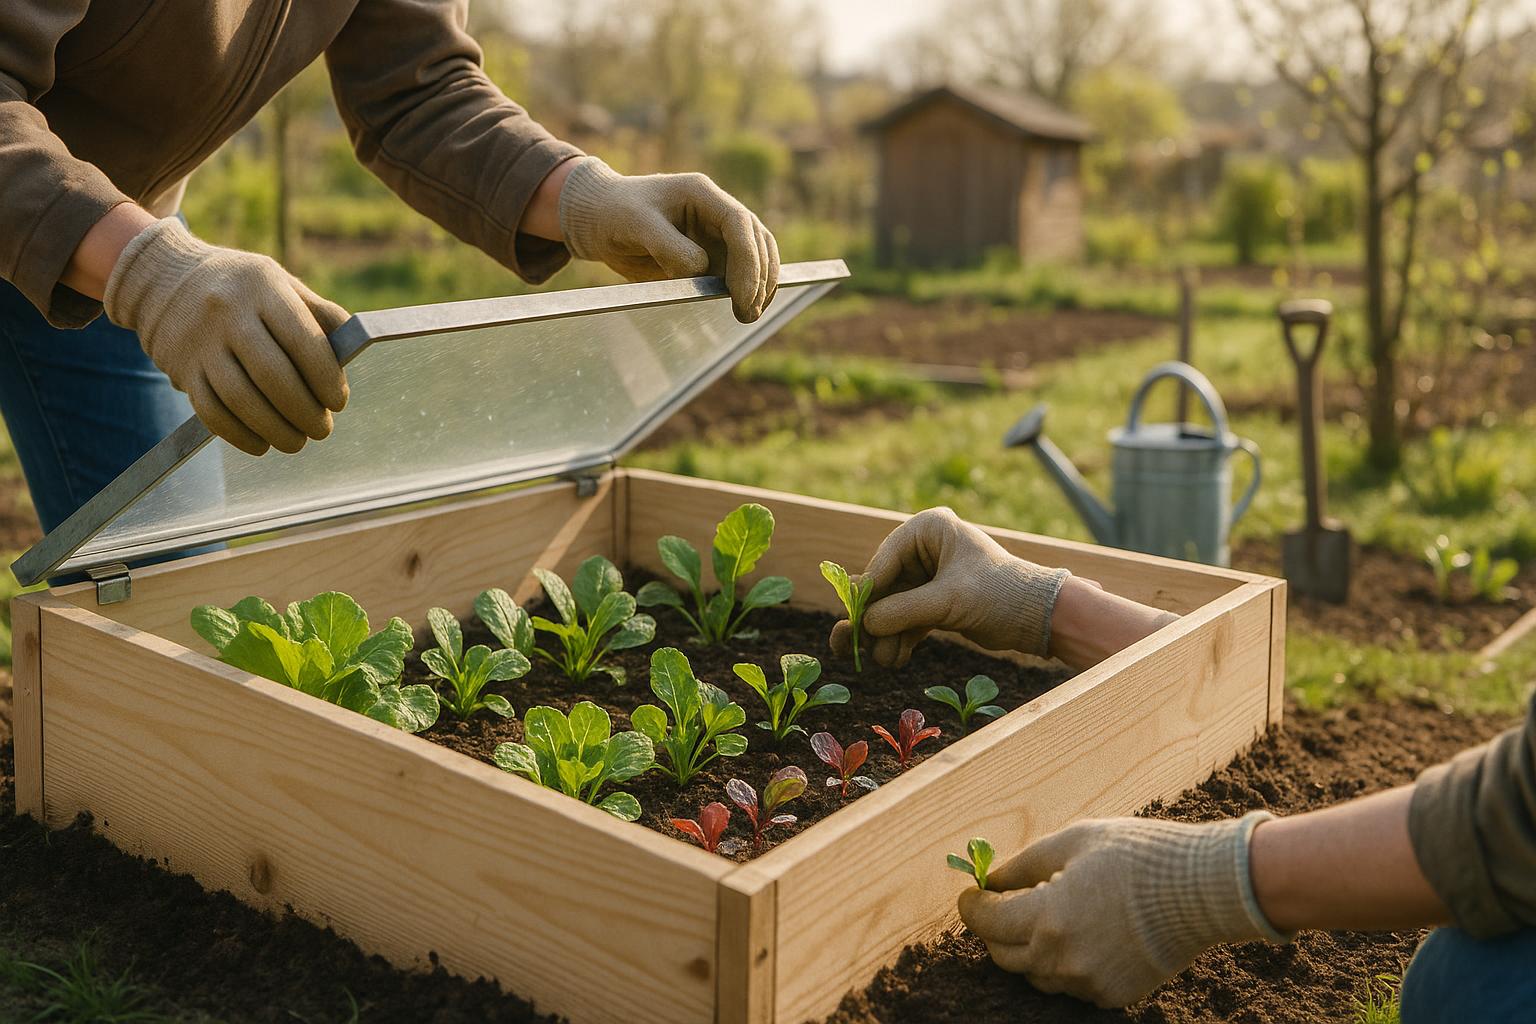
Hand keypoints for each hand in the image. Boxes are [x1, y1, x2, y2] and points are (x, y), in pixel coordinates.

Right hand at [104, 219, 349, 455]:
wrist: (162, 278)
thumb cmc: (240, 286)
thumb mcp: (281, 283)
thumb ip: (320, 313)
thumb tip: (354, 348)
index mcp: (262, 288)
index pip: (303, 341)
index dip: (326, 378)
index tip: (338, 401)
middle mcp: (227, 313)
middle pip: (273, 376)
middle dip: (304, 411)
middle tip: (322, 429)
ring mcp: (199, 342)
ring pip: (242, 399)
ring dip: (276, 429)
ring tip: (297, 442)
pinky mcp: (180, 369)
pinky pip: (211, 412)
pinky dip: (240, 435)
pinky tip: (262, 444)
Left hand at [557, 157, 778, 322]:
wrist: (598, 219)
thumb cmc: (614, 212)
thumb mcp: (637, 224)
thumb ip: (670, 247)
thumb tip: (702, 271)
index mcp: (702, 194)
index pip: (739, 224)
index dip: (748, 259)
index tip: (743, 293)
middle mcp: (716, 213)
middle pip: (756, 241)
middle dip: (758, 277)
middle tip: (748, 311)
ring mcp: (715, 235)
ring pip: (754, 258)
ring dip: (759, 286)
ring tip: (748, 315)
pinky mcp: (709, 257)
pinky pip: (736, 273)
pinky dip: (745, 290)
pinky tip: (744, 308)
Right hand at [829, 507, 1070, 663]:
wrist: (1041, 618)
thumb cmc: (1002, 595)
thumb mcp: (949, 600)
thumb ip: (903, 610)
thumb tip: (864, 625)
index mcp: (928, 529)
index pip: (884, 561)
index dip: (867, 593)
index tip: (853, 621)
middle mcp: (924, 548)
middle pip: (883, 586)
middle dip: (873, 620)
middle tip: (848, 644)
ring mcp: (928, 576)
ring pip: (892, 607)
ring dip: (886, 635)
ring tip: (884, 660)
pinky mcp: (934, 602)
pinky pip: (906, 619)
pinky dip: (899, 639)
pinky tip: (894, 659)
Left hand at [958, 814, 1287, 1007]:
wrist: (1203, 889)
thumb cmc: (1138, 856)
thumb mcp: (1073, 842)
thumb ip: (1024, 864)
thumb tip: (991, 878)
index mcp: (1048, 918)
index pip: (987, 923)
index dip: (972, 907)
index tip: (969, 894)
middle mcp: (1063, 960)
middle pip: (1004, 956)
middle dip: (995, 929)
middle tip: (999, 904)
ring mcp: (1088, 983)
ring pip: (1036, 974)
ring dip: (1029, 948)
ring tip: (1045, 915)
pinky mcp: (1112, 995)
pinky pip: (1070, 984)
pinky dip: (1063, 963)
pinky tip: (1079, 933)